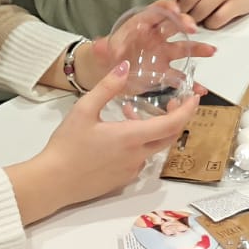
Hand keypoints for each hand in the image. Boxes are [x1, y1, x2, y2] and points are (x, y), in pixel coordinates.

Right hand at [8, 59, 201, 222]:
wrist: (53, 182)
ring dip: (153, 130)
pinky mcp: (123, 179)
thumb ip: (107, 87)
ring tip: (131, 112)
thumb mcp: (84, 110)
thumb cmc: (67, 145)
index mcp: (131, 137)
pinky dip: (140, 143)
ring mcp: (131, 170)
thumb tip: (125, 65)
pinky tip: (120, 134)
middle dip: (177, 118)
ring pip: (154, 147)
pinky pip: (141, 158)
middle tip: (172, 101)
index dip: (188, 110)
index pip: (172, 124)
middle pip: (170, 137)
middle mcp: (138, 156)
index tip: (195, 97)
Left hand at [77, 0, 217, 85]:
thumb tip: (98, 44)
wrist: (104, 73)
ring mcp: (161, 55)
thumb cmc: (104, 55)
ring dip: (197, 49)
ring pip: (183, 49)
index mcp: (140, 26)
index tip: (175, 10)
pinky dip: (190, 83)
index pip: (156, 11)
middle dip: (185, 24)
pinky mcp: (163, 73)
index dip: (166, 8)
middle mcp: (155, 37)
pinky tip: (200, 89)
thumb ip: (101, 47)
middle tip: (193, 28)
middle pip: (173, 26)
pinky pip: (179, 76)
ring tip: (211, 52)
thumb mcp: (101, 51)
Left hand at [175, 0, 248, 29]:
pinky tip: (211, 22)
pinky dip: (211, 24)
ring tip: (195, 22)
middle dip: (183, 12)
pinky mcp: (237, 3)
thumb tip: (170, 5)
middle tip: (181, 19)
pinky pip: (218, 18)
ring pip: (202, 9)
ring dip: (195, 20)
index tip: (171, 10)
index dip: (173, 1)